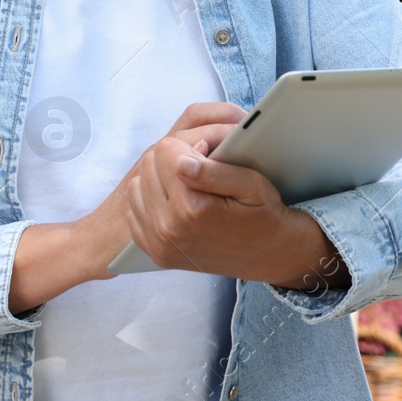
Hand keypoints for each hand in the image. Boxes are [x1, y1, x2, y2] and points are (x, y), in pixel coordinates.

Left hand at [121, 124, 346, 287]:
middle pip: (148, 165)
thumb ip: (213, 169)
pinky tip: (174, 202)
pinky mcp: (156, 252)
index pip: (165, 150)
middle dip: (171, 160)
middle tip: (197, 169)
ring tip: (185, 185)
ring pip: (136, 186)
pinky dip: (149, 201)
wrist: (267, 254)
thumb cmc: (262, 214)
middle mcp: (169, 228)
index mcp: (191, 207)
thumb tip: (181, 160)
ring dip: (157, 179)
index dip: (187, 146)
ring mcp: (160, 243)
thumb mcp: (250, 184)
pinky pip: (134, 212)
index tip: (206, 155)